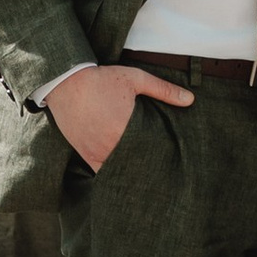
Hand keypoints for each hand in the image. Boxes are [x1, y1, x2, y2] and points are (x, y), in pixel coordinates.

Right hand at [47, 61, 194, 172]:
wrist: (66, 82)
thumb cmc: (102, 79)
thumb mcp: (136, 79)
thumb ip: (164, 90)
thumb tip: (191, 99)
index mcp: (126, 129)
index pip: (150, 151)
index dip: (161, 159)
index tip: (171, 163)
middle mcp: (110, 145)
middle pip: (135, 164)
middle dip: (147, 168)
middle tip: (162, 177)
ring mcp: (96, 152)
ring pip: (118, 171)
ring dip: (129, 172)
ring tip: (144, 176)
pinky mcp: (85, 154)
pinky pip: (100, 171)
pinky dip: (111, 172)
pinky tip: (121, 173)